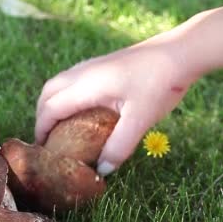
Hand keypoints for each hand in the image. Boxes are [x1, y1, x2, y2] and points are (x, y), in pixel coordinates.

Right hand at [34, 39, 195, 175]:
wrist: (181, 51)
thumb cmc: (161, 83)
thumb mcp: (141, 120)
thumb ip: (120, 146)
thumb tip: (102, 170)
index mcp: (86, 86)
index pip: (50, 108)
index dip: (41, 129)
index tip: (41, 148)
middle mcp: (82, 73)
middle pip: (47, 93)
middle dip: (41, 115)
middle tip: (46, 138)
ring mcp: (91, 65)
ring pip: (57, 83)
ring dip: (51, 103)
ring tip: (58, 124)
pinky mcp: (102, 63)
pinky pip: (71, 79)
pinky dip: (64, 95)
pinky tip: (79, 107)